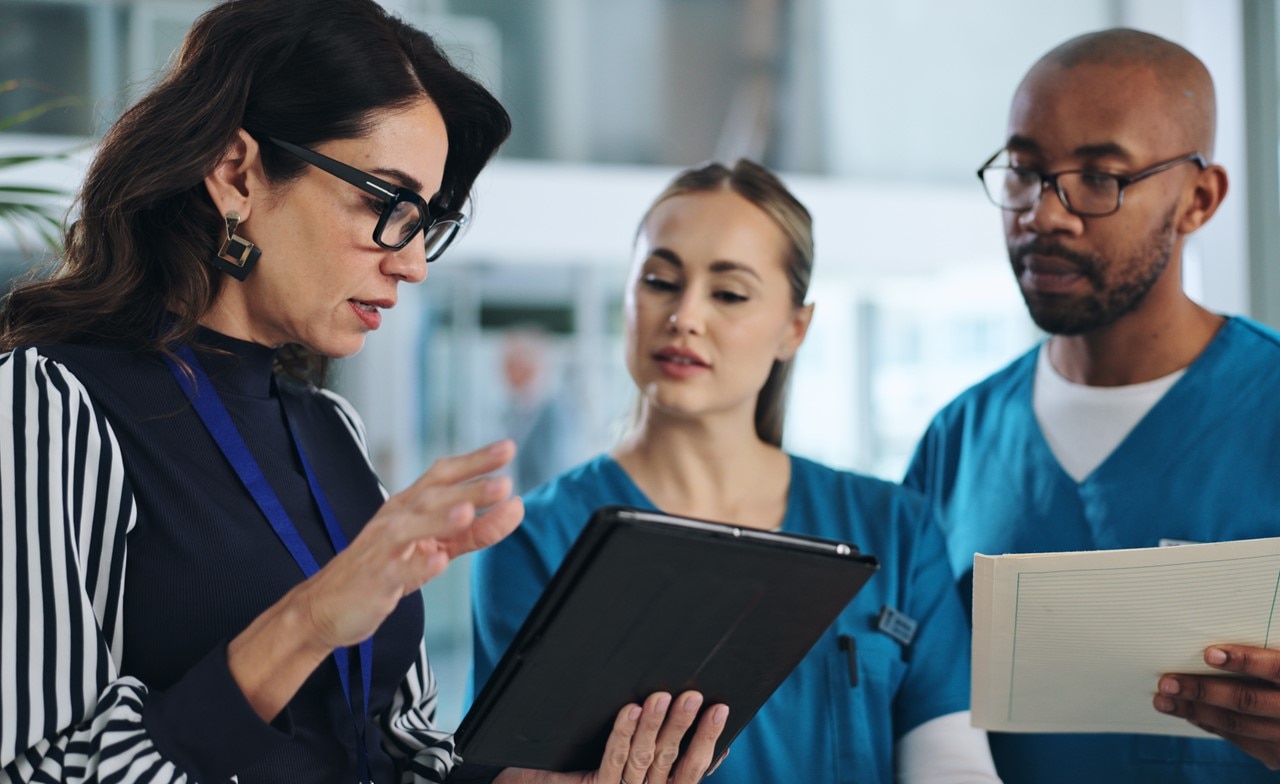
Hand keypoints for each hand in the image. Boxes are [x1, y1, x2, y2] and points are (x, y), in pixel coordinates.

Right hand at [291, 439, 523, 649]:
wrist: (328, 605)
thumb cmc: (386, 568)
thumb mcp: (435, 547)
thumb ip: (475, 530)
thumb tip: (516, 507)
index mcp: (409, 506)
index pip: (443, 475)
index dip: (474, 461)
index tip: (507, 448)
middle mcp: (396, 519)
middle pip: (432, 497)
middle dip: (468, 489)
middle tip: (503, 484)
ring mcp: (383, 548)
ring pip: (411, 527)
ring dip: (440, 519)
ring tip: (468, 512)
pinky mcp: (376, 579)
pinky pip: (396, 569)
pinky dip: (417, 565)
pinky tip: (438, 562)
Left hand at [495, 691, 729, 783]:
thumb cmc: (582, 776)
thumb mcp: (628, 768)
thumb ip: (659, 758)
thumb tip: (700, 734)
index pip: (691, 770)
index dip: (708, 740)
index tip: (722, 709)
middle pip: (670, 761)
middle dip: (684, 726)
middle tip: (696, 695)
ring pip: (644, 758)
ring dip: (656, 725)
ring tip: (665, 695)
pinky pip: (612, 759)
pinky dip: (623, 733)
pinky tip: (631, 710)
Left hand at [1154, 644, 1279, 768]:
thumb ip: (1270, 649)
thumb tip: (1226, 623)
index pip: (1277, 668)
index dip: (1244, 660)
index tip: (1209, 653)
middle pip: (1249, 700)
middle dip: (1204, 691)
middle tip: (1168, 681)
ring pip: (1239, 724)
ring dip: (1196, 711)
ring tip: (1164, 699)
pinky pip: (1242, 740)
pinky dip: (1212, 726)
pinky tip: (1190, 713)